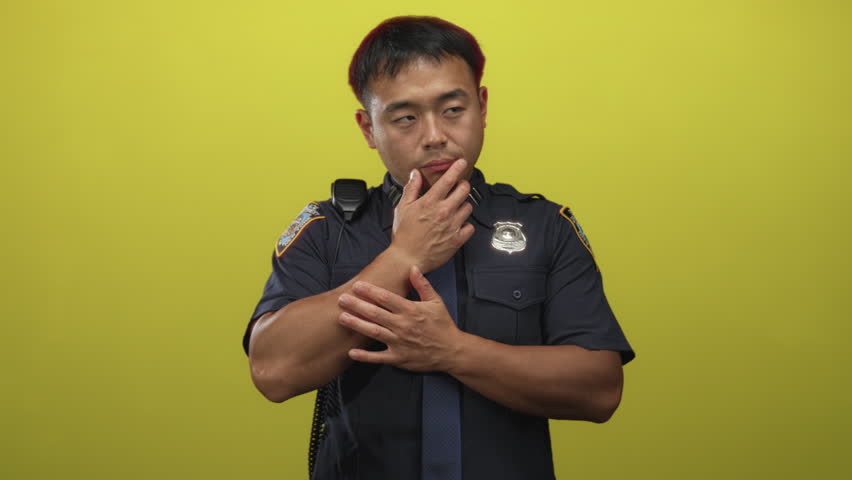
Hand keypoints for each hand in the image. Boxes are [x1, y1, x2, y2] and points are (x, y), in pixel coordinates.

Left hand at [337, 265, 463, 372]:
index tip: (357, 285)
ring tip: (342, 318)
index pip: (386, 298)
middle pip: (375, 313)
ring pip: (374, 332)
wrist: (452, 351)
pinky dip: (365, 356)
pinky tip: (351, 352)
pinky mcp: (398, 358)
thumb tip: (413, 268)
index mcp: (411, 310)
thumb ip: (423, 285)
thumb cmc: (443, 325)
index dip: (370, 291)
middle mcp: (403, 325)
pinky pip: (379, 357)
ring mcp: (399, 343)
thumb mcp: (436, 302)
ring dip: (357, 325)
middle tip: (342, 299)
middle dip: (357, 305)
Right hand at [390, 159, 474, 272]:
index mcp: (430, 202)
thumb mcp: (402, 208)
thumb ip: (411, 189)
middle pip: (464, 190)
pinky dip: (465, 225)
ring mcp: (452, 226)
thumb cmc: (403, 235)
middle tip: (458, 188)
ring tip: (454, 209)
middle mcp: (444, 212)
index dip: (457, 168)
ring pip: (468, 207)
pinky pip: (470, 227)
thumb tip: (416, 174)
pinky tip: (457, 225)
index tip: (461, 162)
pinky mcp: (457, 239)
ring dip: (463, 205)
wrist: (407, 258)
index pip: (448, 179)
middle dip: (463, 185)